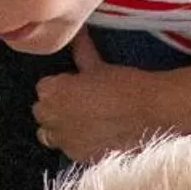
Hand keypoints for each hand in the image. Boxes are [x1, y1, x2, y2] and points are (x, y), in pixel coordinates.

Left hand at [33, 32, 190, 163]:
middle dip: (55, 108)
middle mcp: (51, 117)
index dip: (60, 87)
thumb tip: (76, 32)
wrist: (149, 113)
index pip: (43, 88)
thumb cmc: (125, 85)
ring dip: (60, 128)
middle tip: (79, 104)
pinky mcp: (78, 157)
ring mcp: (63, 140)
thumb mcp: (99, 66)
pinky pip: (68, 151)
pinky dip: (77, 145)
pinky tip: (94, 137)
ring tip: (83, 123)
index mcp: (52, 91)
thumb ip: (81, 51)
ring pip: (49, 135)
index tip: (75, 87)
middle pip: (41, 113)